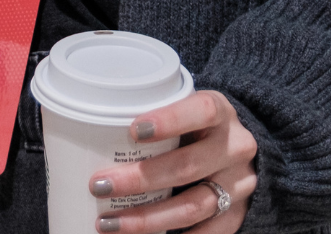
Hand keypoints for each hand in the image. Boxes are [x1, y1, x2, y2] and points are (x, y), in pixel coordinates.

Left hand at [88, 90, 256, 232]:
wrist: (237, 149)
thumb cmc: (196, 125)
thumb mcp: (186, 109)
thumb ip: (156, 116)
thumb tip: (92, 129)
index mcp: (221, 112)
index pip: (202, 111)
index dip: (170, 120)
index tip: (133, 131)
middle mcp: (235, 148)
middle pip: (187, 166)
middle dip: (139, 179)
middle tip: (98, 185)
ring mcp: (238, 185)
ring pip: (192, 206)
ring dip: (145, 218)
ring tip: (107, 222)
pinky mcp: (235, 214)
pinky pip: (206, 233)